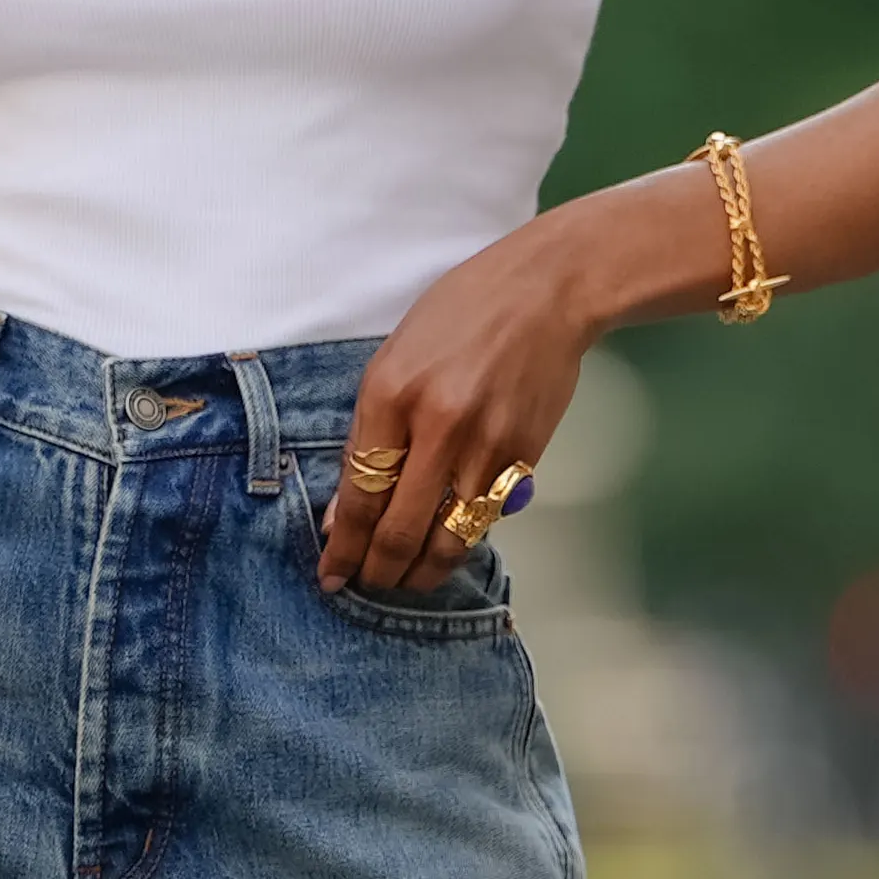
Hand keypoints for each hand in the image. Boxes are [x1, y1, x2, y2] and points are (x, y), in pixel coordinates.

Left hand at [318, 227, 597, 595]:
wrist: (546, 293)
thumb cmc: (461, 314)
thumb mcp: (394, 359)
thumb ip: (368, 434)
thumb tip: (347, 509)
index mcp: (392, 394)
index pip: (360, 493)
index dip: (343, 546)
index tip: (333, 574)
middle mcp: (438, 426)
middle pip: (400, 528)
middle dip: (378, 571)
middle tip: (366, 585)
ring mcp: (487, 446)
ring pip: (449, 538)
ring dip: (422, 572)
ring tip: (405, 581)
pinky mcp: (525, 458)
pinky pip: (485, 519)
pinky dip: (461, 540)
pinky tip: (445, 546)